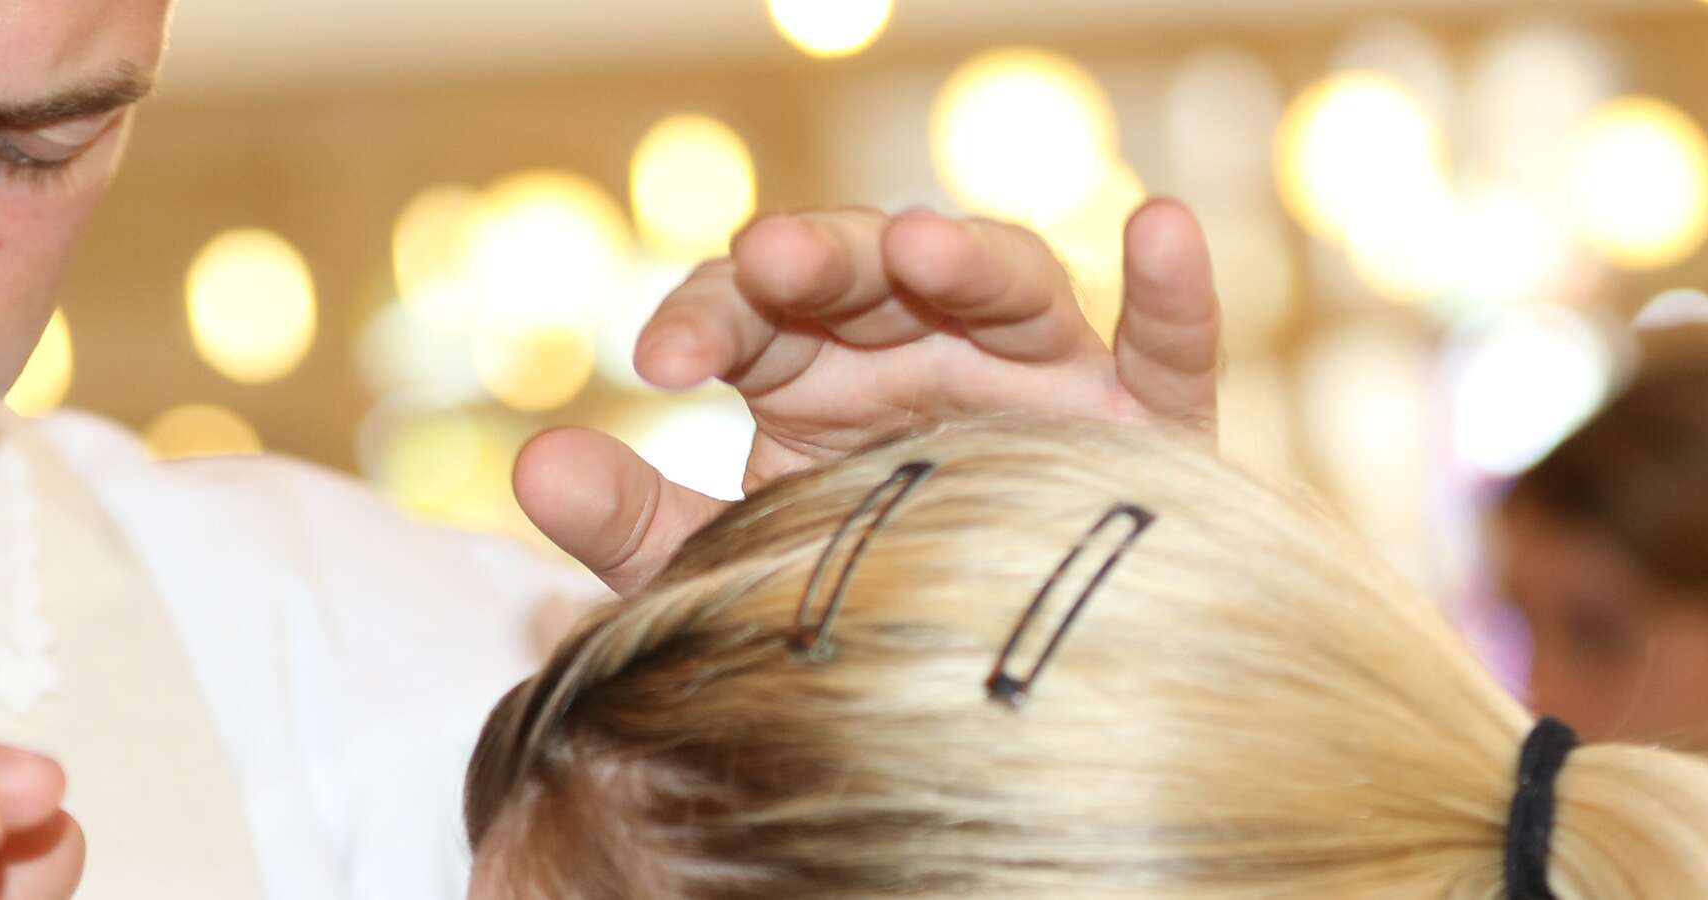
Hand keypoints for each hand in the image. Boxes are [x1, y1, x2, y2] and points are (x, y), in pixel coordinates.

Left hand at [517, 200, 1221, 593]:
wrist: (978, 704)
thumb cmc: (850, 606)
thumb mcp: (729, 572)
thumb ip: (633, 525)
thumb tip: (534, 466)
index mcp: (818, 368)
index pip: (755, 308)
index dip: (710, 312)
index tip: (662, 359)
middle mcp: (927, 351)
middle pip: (876, 270)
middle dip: (822, 259)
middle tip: (771, 262)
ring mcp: (1041, 381)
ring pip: (1009, 287)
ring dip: (967, 257)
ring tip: (921, 248)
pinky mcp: (1146, 431)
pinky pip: (1172, 354)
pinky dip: (1174, 290)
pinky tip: (1163, 227)